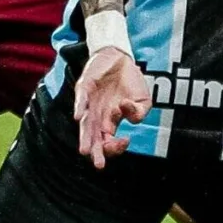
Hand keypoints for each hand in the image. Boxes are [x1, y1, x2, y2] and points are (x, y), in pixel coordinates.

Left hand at [73, 47, 151, 168]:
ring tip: (85, 150)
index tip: (126, 141)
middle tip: (99, 164)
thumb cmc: (130, 84)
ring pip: (85, 124)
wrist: (119, 59)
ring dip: (85, 137)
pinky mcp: (84, 88)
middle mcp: (98, 117)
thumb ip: (140, 112)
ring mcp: (89, 104)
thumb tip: (130, 114)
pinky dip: (80, 108)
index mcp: (111, 122)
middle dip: (96, 152)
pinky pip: (81, 100)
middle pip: (94, 139)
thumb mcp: (143, 100)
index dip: (116, 146)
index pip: (109, 142)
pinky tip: (79, 118)